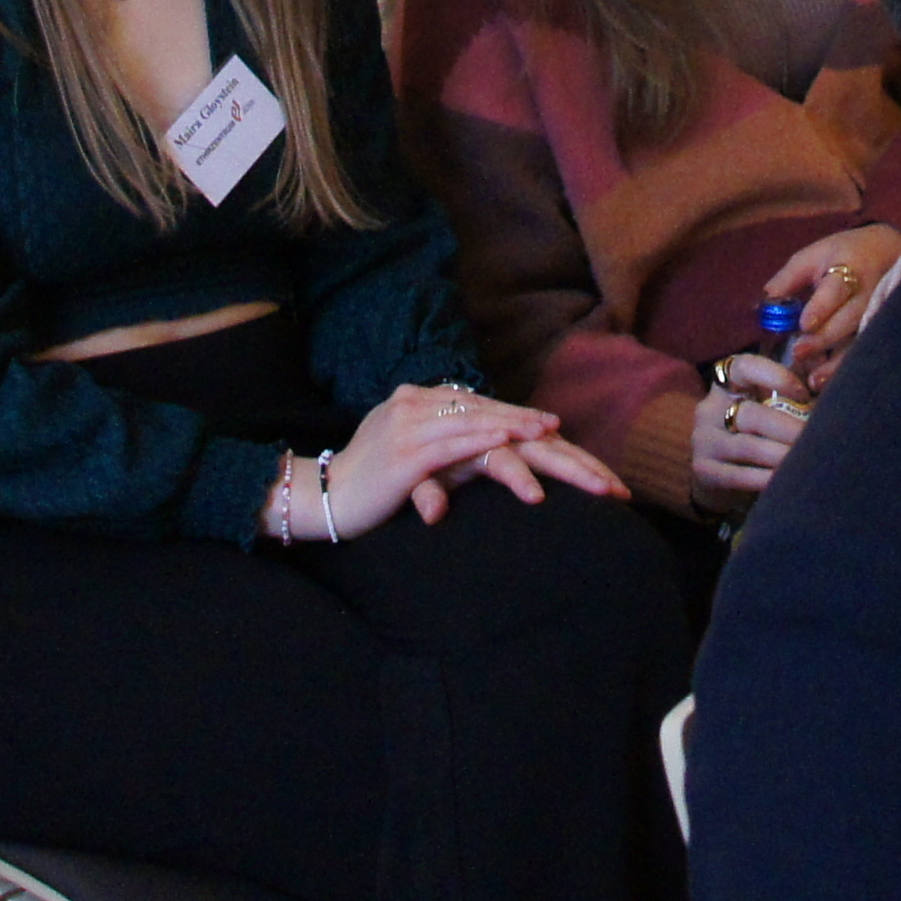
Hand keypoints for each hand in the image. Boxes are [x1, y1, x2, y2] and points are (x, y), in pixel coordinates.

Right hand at [312, 383, 620, 540]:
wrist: (324, 497)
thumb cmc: (372, 484)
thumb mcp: (420, 466)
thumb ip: (452, 455)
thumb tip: (487, 453)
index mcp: (424, 402)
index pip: (486, 409)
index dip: (526, 422)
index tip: (565, 438)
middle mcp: (420, 404)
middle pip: (491, 412)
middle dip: (538, 430)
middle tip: (576, 443)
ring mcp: (411, 425)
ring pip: (478, 422)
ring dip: (520, 429)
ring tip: (555, 436)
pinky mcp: (405, 453)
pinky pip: (455, 443)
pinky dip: (487, 440)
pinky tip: (515, 442)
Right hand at [689, 358, 808, 516]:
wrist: (720, 476)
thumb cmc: (756, 432)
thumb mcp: (767, 404)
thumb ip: (792, 384)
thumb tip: (822, 366)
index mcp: (726, 384)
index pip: (743, 367)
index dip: (776, 376)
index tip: (804, 394)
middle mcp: (709, 409)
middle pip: (750, 414)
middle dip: (787, 428)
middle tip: (815, 438)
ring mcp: (704, 440)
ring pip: (746, 446)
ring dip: (781, 454)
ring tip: (806, 460)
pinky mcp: (704, 471)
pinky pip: (737, 476)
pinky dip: (765, 478)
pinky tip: (785, 481)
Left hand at [759, 225, 900, 389]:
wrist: (886, 251)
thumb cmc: (842, 254)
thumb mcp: (813, 257)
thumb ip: (788, 280)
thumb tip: (762, 305)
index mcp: (849, 270)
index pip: (835, 290)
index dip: (821, 307)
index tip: (804, 324)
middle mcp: (867, 294)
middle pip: (848, 319)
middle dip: (824, 339)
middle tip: (798, 353)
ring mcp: (877, 314)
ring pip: (860, 340)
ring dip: (837, 362)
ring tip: (815, 380)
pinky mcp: (880, 330)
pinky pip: (865, 352)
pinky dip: (846, 368)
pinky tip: (830, 382)